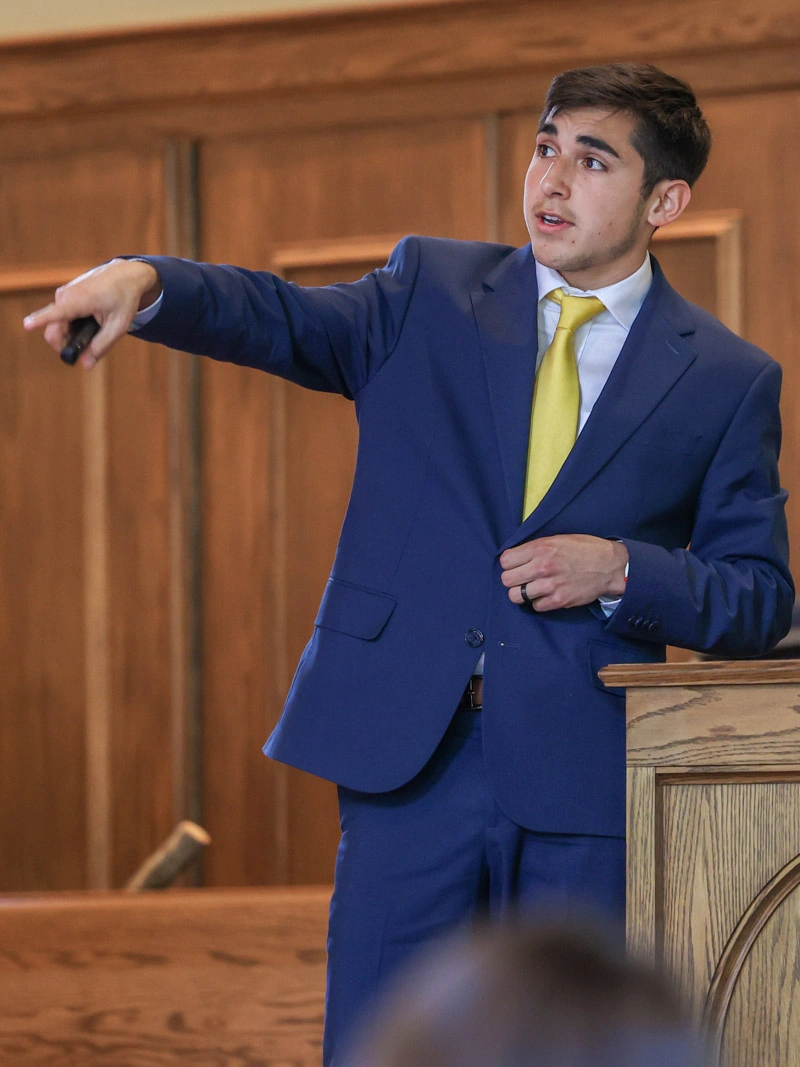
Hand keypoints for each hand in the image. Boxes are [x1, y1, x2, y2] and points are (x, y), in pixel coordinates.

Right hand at [23, 259, 160, 369]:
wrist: (125, 275)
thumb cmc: (124, 299)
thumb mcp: (118, 326)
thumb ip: (101, 346)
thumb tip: (85, 365)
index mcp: (80, 300)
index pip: (56, 313)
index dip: (40, 320)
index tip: (27, 325)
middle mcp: (65, 295)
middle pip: (54, 329)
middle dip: (65, 343)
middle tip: (85, 349)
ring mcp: (62, 294)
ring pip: (58, 324)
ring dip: (71, 333)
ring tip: (94, 329)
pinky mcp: (63, 295)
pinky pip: (61, 316)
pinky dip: (72, 324)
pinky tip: (89, 321)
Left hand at [500, 534, 628, 610]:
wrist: (610, 566)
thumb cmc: (584, 549)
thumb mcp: (557, 539)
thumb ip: (535, 548)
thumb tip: (516, 557)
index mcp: (540, 548)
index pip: (505, 561)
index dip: (509, 564)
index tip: (516, 565)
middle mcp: (542, 567)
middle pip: (506, 580)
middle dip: (512, 580)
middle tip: (522, 578)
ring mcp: (549, 586)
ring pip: (516, 596)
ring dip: (522, 593)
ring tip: (532, 589)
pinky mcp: (558, 601)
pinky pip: (535, 606)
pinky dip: (538, 603)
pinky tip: (546, 595)